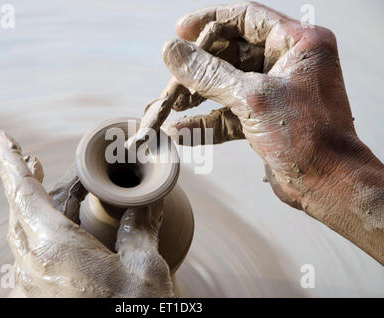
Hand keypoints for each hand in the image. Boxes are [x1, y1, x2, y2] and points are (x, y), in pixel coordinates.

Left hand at [0, 130, 173, 296]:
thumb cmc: (136, 312)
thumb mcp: (145, 266)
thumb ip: (141, 227)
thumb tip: (148, 198)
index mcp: (55, 248)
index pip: (24, 192)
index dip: (11, 161)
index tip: (2, 138)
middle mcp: (34, 266)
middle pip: (20, 209)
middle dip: (25, 180)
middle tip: (32, 158)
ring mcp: (32, 285)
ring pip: (22, 232)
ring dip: (31, 206)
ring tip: (44, 187)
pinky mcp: (38, 298)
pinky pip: (27, 257)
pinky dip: (36, 233)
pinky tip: (48, 231)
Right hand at [161, 2, 383, 262]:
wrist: (327, 183)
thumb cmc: (306, 136)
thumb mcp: (252, 98)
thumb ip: (208, 73)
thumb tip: (172, 52)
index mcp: (298, 43)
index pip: (246, 18)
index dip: (211, 21)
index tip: (181, 31)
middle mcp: (287, 63)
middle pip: (231, 53)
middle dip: (199, 68)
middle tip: (173, 79)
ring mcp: (274, 92)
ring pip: (227, 84)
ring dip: (198, 96)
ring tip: (172, 105)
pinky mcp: (264, 118)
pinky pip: (229, 113)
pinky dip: (206, 122)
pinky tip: (181, 132)